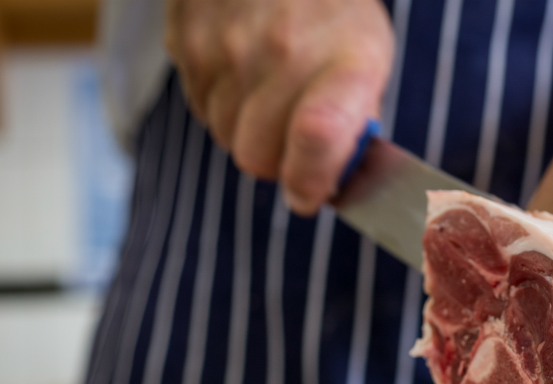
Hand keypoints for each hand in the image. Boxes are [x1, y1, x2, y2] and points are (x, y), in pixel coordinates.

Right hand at [165, 0, 393, 213]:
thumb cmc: (334, 10)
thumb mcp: (367, 58)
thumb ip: (352, 124)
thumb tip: (325, 183)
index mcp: (343, 59)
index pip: (318, 138)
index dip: (309, 181)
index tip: (307, 196)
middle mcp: (282, 52)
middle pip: (257, 157)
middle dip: (275, 159)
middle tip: (291, 133)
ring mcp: (227, 45)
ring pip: (223, 135)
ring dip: (245, 127)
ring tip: (269, 87)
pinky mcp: (186, 38)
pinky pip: (199, 106)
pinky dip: (221, 99)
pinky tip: (243, 66)